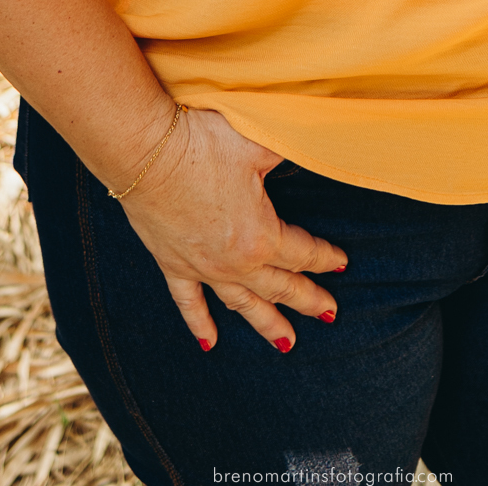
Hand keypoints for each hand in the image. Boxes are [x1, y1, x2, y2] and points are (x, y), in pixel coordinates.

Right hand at [118, 106, 346, 352]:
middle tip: (329, 314)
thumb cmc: (203, 144)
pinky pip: (189, 303)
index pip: (304, 253)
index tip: (342, 263)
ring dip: (267, 324)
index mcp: (261, 236)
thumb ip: (290, 152)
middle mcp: (235, 262)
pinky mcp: (172, 264)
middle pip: (280, 286)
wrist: (145, 152)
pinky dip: (201, 324)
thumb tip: (312, 147)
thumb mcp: (259, 144)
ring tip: (287, 344)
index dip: (326, 257)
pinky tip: (210, 343)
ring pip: (242, 304)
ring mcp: (203, 268)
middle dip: (307, 300)